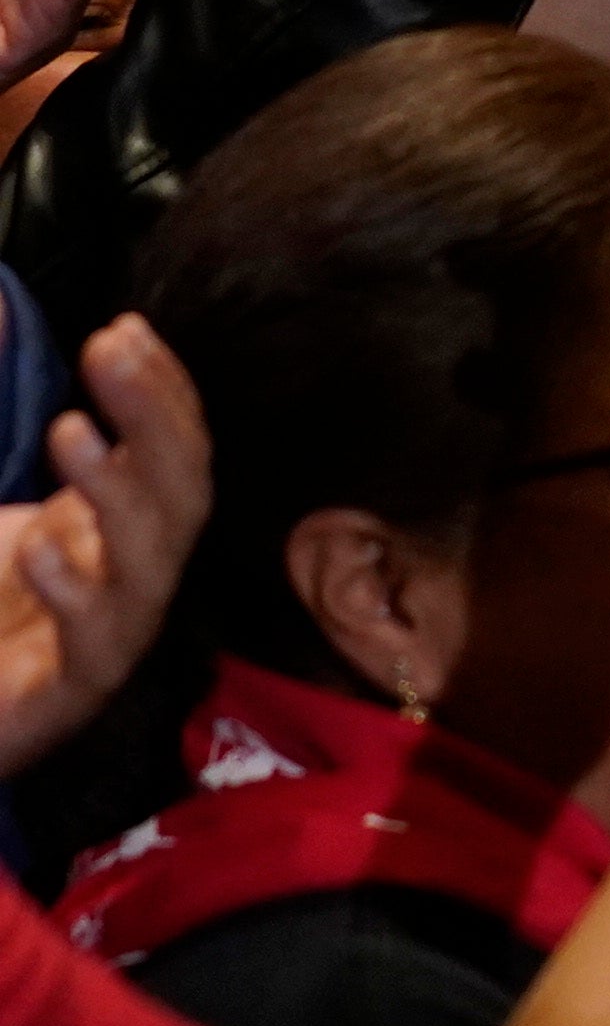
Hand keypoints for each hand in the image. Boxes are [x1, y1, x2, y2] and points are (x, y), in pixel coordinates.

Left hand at [0, 317, 207, 777]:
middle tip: (109, 354)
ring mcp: (107, 637)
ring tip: (71, 434)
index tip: (124, 331)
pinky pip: (93, 646)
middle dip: (151, 418)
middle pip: (176, 493)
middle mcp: (128, 576)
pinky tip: (37, 546)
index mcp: (119, 528)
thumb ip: (2, 416)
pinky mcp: (66, 694)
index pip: (173, 449)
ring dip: (116, 493)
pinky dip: (72, 593)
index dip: (160, 390)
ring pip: (146, 562)